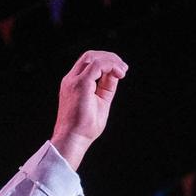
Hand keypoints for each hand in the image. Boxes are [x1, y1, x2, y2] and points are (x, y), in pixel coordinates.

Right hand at [51, 50, 128, 168]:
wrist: (73, 139)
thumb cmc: (84, 127)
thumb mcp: (100, 102)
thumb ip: (106, 87)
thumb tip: (116, 75)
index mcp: (74, 83)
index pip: (89, 64)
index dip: (106, 63)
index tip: (121, 70)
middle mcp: (71, 79)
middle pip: (89, 56)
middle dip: (109, 58)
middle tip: (124, 67)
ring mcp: (74, 81)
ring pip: (92, 57)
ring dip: (111, 61)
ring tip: (123, 70)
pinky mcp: (80, 84)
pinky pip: (97, 65)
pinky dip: (110, 66)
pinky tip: (120, 74)